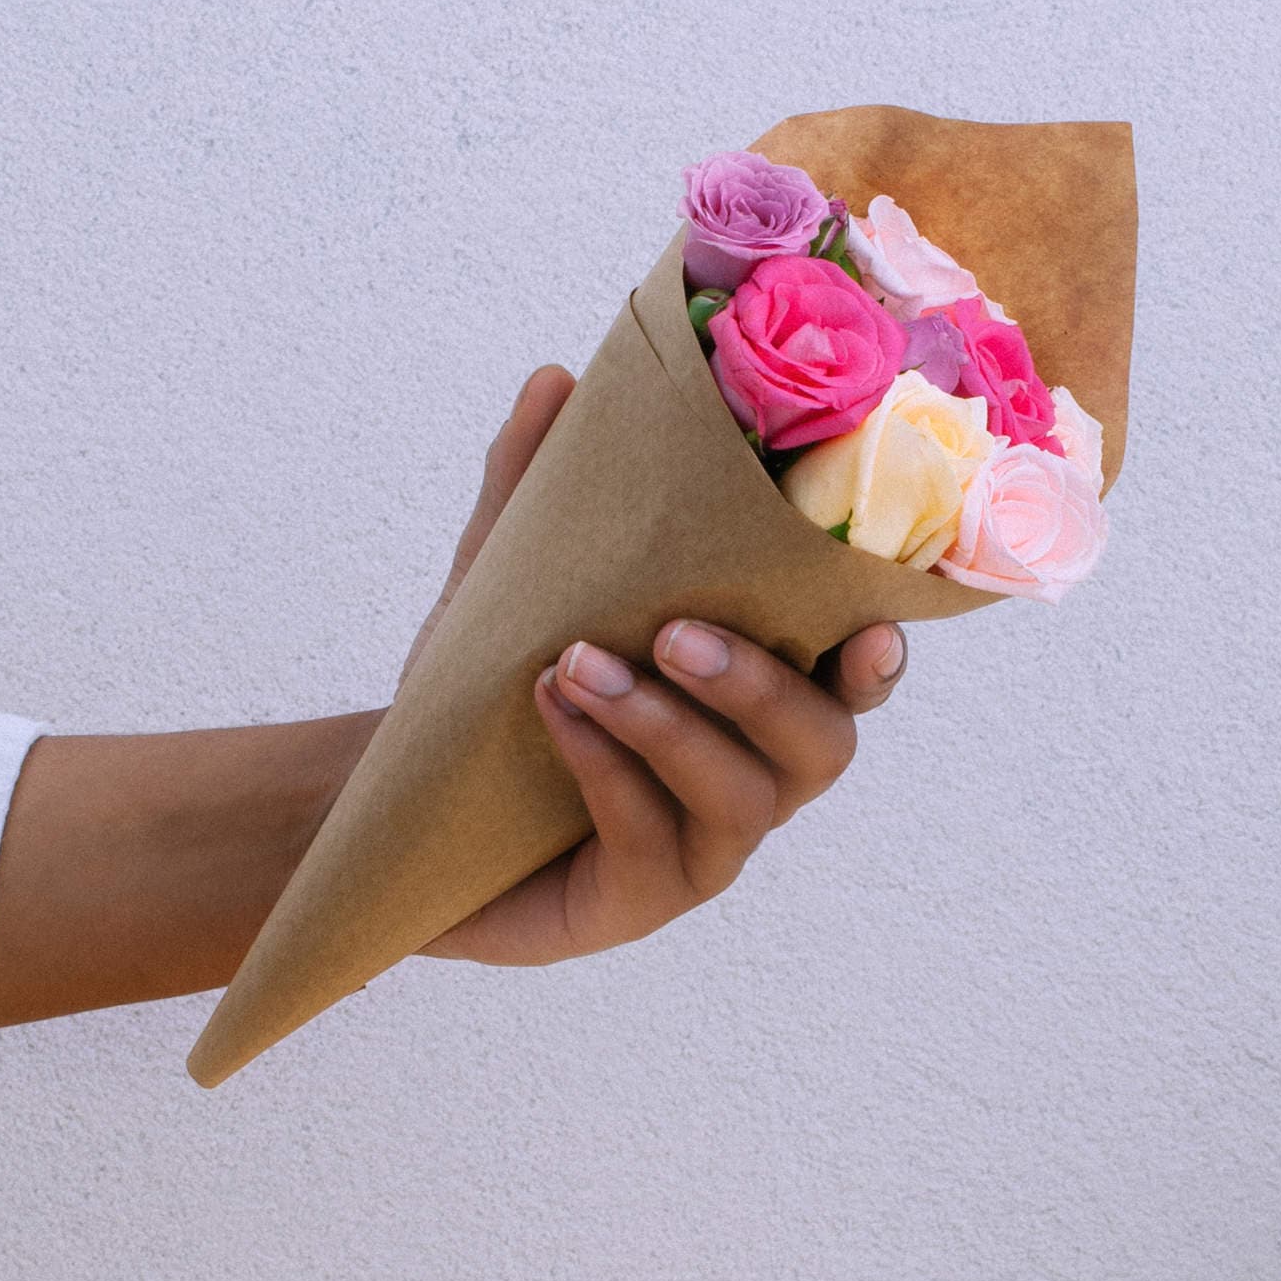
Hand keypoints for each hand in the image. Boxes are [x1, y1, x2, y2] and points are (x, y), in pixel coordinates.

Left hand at [413, 365, 910, 966]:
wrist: (401, 803)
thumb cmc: (485, 696)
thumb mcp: (506, 585)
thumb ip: (534, 491)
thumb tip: (557, 378)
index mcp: (751, 702)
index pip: (849, 685)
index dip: (879, 660)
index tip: (873, 624)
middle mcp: (750, 780)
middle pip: (823, 750)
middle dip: (762, 686)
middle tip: (675, 631)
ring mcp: (700, 851)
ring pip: (745, 801)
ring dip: (668, 725)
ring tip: (578, 664)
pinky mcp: (638, 902)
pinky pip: (653, 841)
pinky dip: (608, 769)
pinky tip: (552, 713)